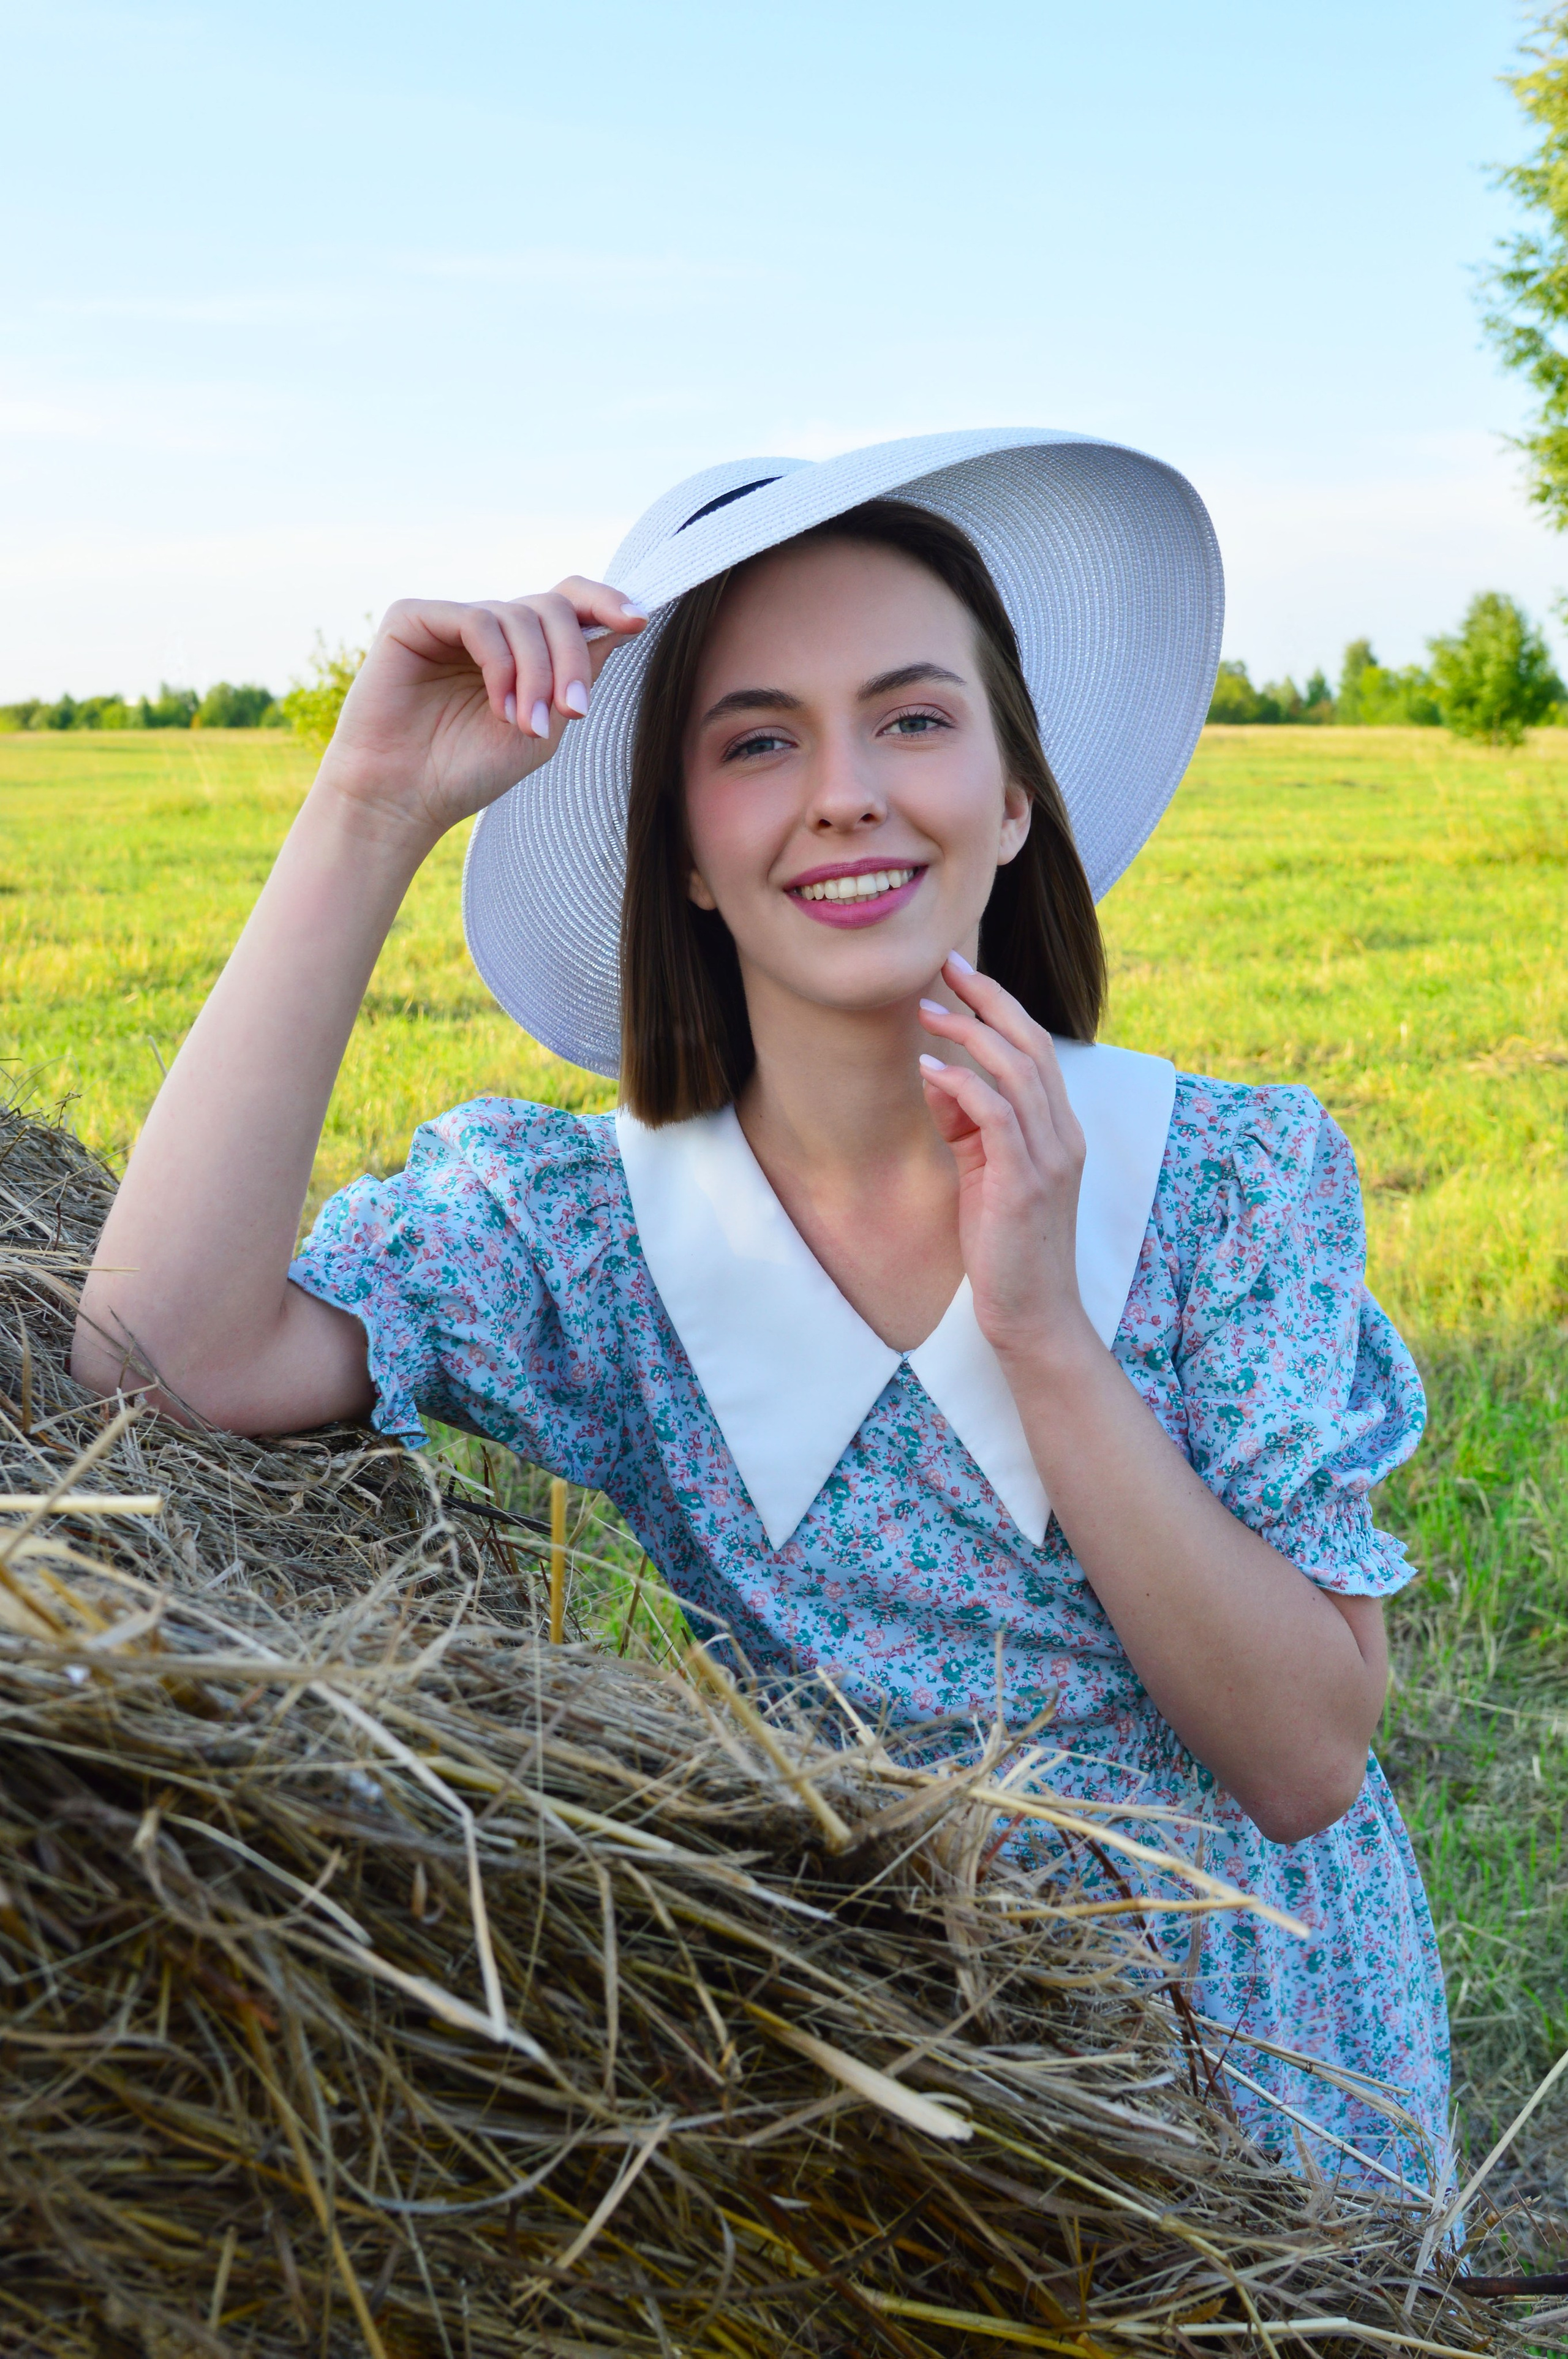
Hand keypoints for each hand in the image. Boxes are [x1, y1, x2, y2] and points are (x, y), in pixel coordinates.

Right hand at [317, 579, 646, 845]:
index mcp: (518, 649)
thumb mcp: (544, 728)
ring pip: (520, 616)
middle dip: (572, 657)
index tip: (639, 620)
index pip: (567, 603)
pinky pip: (478, 621)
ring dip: (537, 675)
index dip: (605, 602)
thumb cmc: (468, 771)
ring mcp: (450, 619)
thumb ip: (578, 677)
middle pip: (552, 607)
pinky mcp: (413, 618)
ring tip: (529, 726)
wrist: (403, 799)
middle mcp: (487, 627)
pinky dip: (500, 665)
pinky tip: (500, 707)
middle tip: (574, 710)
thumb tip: (623, 624)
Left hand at [917, 956, 1094, 1365]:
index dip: (1000, 1005)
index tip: (961, 973)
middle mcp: (1063, 1135)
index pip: (1036, 1048)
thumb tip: (936, 1073)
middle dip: (988, 998)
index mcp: (1060, 1130)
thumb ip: (967, 1123)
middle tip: (945, 965)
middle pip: (1031, 1044)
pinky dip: (963, 1084)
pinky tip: (929, 1069)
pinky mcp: (1023, 1182)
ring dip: (968, 1034)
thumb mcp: (985, 1173)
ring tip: (925, 1012)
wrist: (1034, 1315)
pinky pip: (997, 1115)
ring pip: (1017, 1070)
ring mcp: (1048, 1158)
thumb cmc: (1007, 1247)